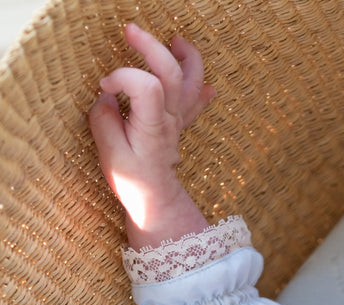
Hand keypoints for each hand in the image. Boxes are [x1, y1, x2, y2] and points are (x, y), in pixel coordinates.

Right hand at [89, 23, 215, 247]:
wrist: (157, 203)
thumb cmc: (133, 182)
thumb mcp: (110, 155)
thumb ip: (104, 121)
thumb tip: (106, 98)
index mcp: (152, 126)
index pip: (147, 86)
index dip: (123, 76)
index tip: (104, 86)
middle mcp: (170, 120)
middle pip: (172, 74)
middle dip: (152, 46)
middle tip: (130, 30)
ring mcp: (178, 121)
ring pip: (193, 83)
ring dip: (188, 58)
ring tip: (176, 40)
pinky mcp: (178, 126)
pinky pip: (195, 103)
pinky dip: (201, 89)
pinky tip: (207, 84)